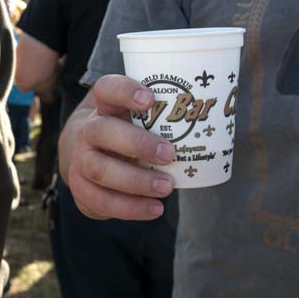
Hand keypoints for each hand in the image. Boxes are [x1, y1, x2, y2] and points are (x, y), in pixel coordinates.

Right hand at [60, 74, 175, 220]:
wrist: (81, 156)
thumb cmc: (122, 133)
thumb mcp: (133, 118)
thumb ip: (161, 116)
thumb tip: (218, 116)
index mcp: (103, 107)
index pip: (107, 89)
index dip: (125, 91)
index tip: (151, 99)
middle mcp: (87, 131)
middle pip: (102, 132)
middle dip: (137, 144)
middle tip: (169, 154)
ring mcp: (80, 161)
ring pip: (100, 170)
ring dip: (135, 181)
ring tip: (166, 187)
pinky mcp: (81, 189)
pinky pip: (100, 201)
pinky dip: (129, 208)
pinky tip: (154, 208)